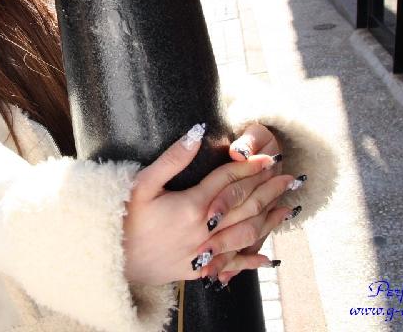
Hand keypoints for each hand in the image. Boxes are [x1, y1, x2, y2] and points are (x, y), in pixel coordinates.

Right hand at [122, 130, 296, 284]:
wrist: (113, 257)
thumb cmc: (125, 216)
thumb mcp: (143, 183)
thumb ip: (172, 159)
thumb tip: (197, 133)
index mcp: (192, 205)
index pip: (229, 180)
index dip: (251, 167)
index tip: (269, 157)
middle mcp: (204, 230)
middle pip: (245, 205)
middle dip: (269, 190)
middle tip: (290, 178)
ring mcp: (204, 252)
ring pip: (245, 234)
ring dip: (268, 220)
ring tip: (286, 208)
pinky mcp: (197, 270)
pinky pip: (232, 264)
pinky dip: (251, 260)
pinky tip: (267, 257)